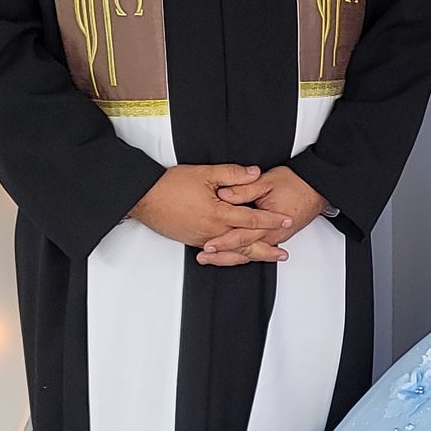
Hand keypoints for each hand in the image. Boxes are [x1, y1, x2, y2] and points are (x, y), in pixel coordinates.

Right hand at [130, 164, 294, 255]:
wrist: (144, 199)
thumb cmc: (170, 185)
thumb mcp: (204, 173)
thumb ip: (232, 174)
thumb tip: (255, 173)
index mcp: (218, 213)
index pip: (252, 220)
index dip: (271, 220)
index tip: (286, 220)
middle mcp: (213, 231)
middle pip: (246, 244)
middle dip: (267, 248)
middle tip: (284, 253)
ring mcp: (203, 239)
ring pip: (232, 252)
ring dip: (252, 255)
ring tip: (268, 257)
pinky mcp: (194, 241)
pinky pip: (219, 252)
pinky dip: (232, 256)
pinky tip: (239, 256)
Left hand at [202, 165, 327, 265]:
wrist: (316, 189)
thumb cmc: (295, 184)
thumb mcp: (267, 182)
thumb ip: (244, 188)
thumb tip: (224, 194)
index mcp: (268, 223)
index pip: (241, 236)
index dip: (222, 241)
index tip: (207, 245)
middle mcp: (272, 236)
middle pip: (243, 251)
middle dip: (221, 256)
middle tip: (203, 256)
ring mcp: (274, 239)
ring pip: (249, 254)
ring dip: (230, 257)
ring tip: (211, 258)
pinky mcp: (275, 238)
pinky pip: (256, 250)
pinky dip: (242, 254)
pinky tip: (231, 255)